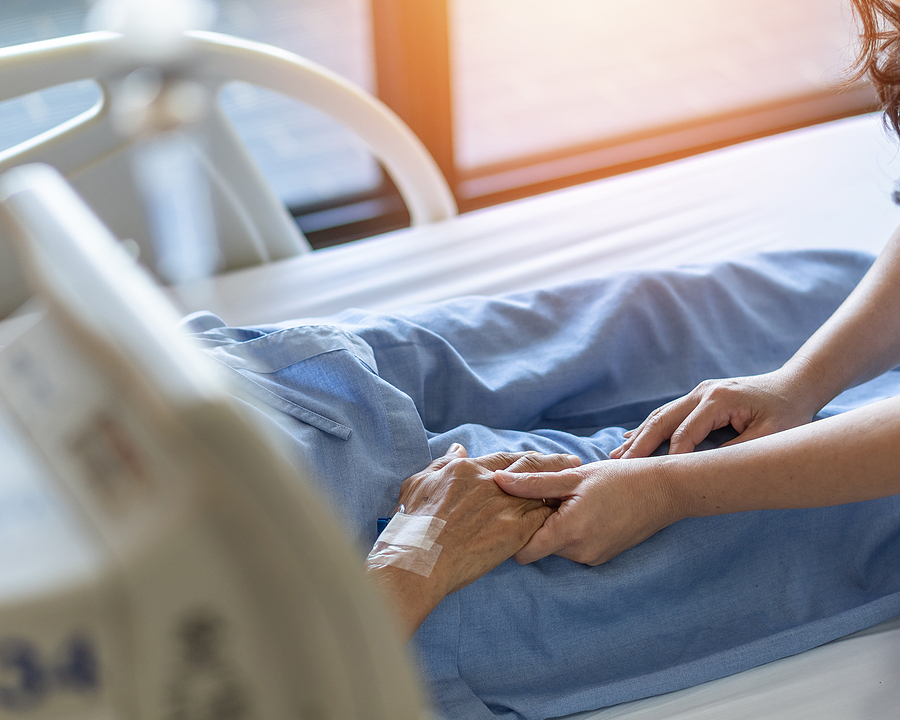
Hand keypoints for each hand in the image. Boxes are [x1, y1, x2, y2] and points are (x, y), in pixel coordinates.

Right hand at [397, 444, 579, 594]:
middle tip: (573, 462)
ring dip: (560, 488)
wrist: (418, 559)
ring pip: (541, 491)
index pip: (505, 460)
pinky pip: (542, 519)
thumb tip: (459, 448)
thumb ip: (442, 464)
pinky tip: (568, 514)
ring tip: (578, 485)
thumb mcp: (418, 484)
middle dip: (554, 464)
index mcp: (467, 470)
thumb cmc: (412, 525)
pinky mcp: (513, 532)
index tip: (542, 457)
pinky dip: (555, 514)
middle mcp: (491, 484)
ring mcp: (504, 507)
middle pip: (530, 468)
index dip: (526, 459)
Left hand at [494, 459, 679, 565]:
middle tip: (542, 497)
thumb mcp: (573, 476)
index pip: (522, 552)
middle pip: (539, 547)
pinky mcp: (603, 557)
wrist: (664, 491)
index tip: (512, 511)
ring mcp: (593, 558)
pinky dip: (571, 531)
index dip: (512, 532)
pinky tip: (582, 509)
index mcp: (568, 533)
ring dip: (554, 527)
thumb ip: (533, 482)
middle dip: (534, 525)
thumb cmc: (619, 479)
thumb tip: (498, 480)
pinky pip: (575, 548)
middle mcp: (579, 553)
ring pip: (557, 547)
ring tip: (566, 500)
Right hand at [610, 370, 816, 458]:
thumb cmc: (788, 413)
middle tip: (618, 468)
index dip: (670, 459)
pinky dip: (648, 428)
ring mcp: (698, 391)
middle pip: (662, 422)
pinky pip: (668, 413)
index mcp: (719, 400)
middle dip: (640, 447)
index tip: (655, 481)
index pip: (685, 434)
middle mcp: (702, 392)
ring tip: (616, 457)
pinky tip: (631, 439)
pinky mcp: (698, 396)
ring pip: (660, 416)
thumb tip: (706, 470)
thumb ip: (737, 452)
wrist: (795, 385)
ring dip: (638, 437)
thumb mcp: (771, 436)